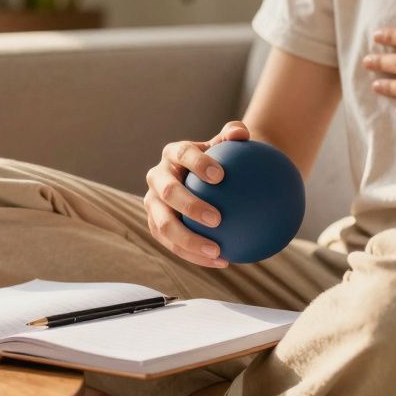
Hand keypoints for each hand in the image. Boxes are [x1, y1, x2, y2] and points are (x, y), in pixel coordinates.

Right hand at [143, 120, 249, 267]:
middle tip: (217, 219)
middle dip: (189, 206)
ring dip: (189, 241)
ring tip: (217, 252)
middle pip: (168, 192)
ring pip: (164, 226)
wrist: (206, 179)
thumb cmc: (223, 160)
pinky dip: (195, 256)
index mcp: (173, 154)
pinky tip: (223, 261)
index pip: (182, 155)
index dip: (198, 163)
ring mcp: (153, 204)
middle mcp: (157, 177)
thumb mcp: (230, 145)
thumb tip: (241, 133)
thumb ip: (235, 134)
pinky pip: (173, 245)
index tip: (221, 176)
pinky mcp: (156, 226)